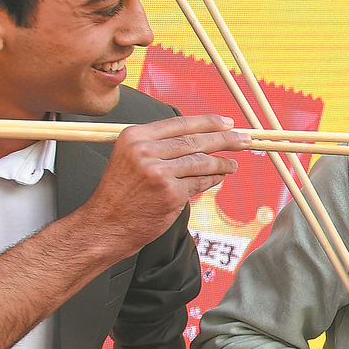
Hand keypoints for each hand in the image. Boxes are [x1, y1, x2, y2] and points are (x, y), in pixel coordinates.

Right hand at [79, 114, 248, 253]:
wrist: (105, 225)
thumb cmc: (119, 193)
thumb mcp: (130, 157)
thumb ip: (158, 145)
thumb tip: (198, 137)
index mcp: (135, 136)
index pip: (180, 124)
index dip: (208, 122)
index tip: (227, 123)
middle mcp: (145, 151)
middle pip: (195, 140)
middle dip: (225, 140)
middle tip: (244, 139)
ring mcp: (159, 173)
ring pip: (201, 162)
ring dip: (222, 163)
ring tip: (233, 164)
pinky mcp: (170, 194)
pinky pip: (199, 183)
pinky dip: (213, 180)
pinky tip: (219, 178)